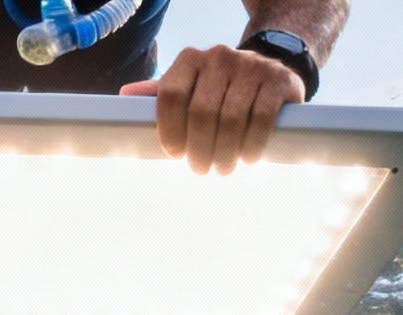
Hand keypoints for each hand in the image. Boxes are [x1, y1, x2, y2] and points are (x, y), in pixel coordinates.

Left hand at [121, 45, 304, 174]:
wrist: (271, 70)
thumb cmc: (220, 89)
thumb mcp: (191, 86)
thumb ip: (160, 93)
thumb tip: (124, 98)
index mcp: (190, 59)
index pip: (170, 94)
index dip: (169, 129)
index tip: (174, 154)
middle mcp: (219, 57)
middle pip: (201, 111)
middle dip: (199, 147)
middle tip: (200, 169)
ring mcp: (251, 66)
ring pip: (231, 117)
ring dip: (225, 151)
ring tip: (223, 168)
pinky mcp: (278, 80)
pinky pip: (261, 117)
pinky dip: (252, 143)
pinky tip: (247, 158)